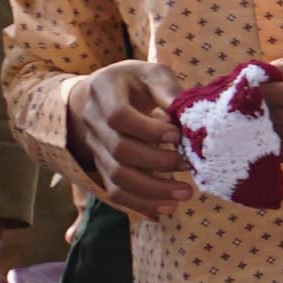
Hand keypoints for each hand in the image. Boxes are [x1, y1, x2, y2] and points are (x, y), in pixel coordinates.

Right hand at [66, 61, 193, 217]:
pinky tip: (166, 209)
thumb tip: (188, 115)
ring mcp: (95, 147)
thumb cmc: (135, 82)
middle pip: (119, 151)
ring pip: (117, 177)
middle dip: (158, 163)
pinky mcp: (102, 167)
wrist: (103, 95)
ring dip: (152, 191)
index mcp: (104, 90)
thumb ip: (168, 90)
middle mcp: (93, 121)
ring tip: (184, 193)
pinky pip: (116, 192)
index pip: (118, 116)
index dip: (148, 130)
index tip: (178, 136)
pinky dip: (140, 204)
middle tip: (189, 165)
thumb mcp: (151, 74)